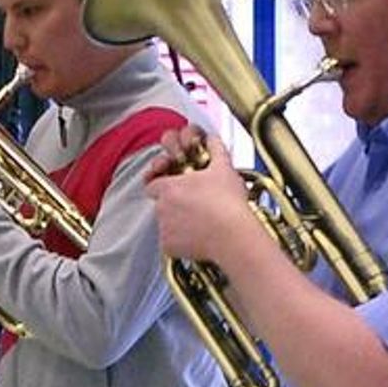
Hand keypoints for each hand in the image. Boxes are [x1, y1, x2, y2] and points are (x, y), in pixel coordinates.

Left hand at [145, 128, 250, 260]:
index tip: (177, 187)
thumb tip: (213, 139)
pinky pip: (170, 243)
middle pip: (160, 204)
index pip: (152, 183)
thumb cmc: (228, 203)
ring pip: (165, 223)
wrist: (234, 235)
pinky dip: (180, 242)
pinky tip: (198, 237)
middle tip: (195, 206)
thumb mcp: (223, 168)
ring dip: (177, 222)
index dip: (164, 184)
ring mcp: (164, 228)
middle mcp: (161, 207)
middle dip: (174, 204)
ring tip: (200, 223)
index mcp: (168, 187)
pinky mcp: (169, 247)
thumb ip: (215, 149)